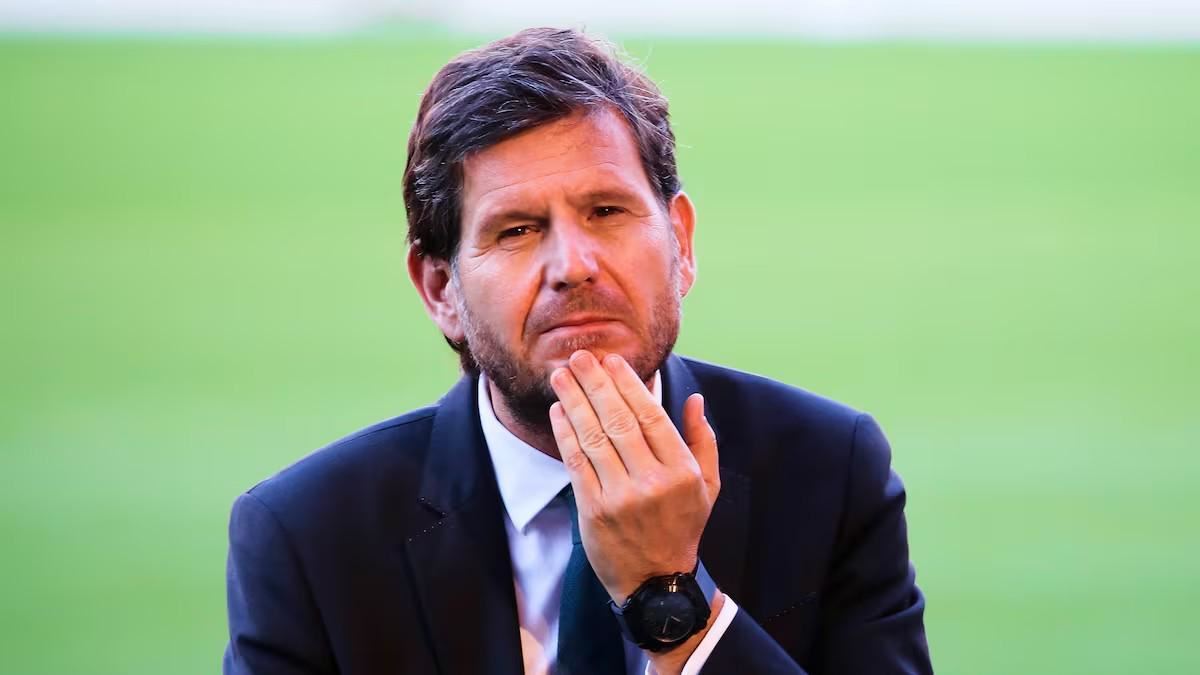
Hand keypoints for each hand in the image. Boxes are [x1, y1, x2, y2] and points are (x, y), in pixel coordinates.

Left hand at [548, 350, 720, 603]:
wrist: (656, 582)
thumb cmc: (681, 527)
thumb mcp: (707, 486)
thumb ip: (703, 440)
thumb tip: (695, 399)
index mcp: (681, 470)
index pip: (650, 415)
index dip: (627, 384)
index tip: (611, 361)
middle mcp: (652, 481)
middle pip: (618, 419)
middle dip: (595, 383)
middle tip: (579, 357)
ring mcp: (621, 496)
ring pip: (594, 436)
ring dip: (574, 401)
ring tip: (561, 375)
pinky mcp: (594, 510)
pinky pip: (576, 462)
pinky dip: (565, 433)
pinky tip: (558, 411)